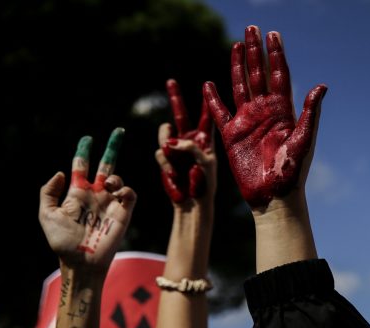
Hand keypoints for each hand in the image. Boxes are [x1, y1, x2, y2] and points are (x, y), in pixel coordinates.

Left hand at [38, 131, 134, 270]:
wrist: (81, 260)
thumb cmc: (62, 241)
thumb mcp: (47, 214)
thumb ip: (49, 191)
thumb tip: (62, 172)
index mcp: (76, 193)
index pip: (82, 167)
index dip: (84, 151)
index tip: (88, 138)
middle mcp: (95, 195)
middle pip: (105, 165)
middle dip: (112, 148)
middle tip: (118, 131)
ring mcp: (110, 203)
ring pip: (117, 179)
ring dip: (114, 176)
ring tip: (107, 183)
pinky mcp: (124, 213)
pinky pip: (129, 194)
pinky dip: (125, 189)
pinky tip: (116, 193)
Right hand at [157, 79, 215, 204]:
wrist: (192, 203)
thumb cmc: (205, 184)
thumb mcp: (204, 162)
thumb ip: (190, 147)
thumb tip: (169, 142)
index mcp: (206, 140)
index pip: (207, 117)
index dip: (207, 102)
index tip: (208, 84)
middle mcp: (190, 140)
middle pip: (181, 114)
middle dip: (176, 97)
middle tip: (171, 81)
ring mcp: (176, 148)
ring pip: (165, 132)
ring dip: (167, 140)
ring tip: (174, 154)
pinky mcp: (165, 157)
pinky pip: (161, 151)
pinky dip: (167, 163)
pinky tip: (174, 175)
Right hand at [203, 26, 325, 208]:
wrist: (275, 196)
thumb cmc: (293, 172)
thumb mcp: (305, 139)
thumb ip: (310, 111)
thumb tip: (322, 85)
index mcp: (284, 111)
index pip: (279, 75)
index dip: (276, 55)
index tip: (274, 34)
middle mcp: (265, 112)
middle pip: (259, 74)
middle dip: (256, 51)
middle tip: (253, 27)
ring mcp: (248, 122)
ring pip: (241, 86)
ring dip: (239, 65)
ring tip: (237, 44)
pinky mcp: (231, 135)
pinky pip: (220, 112)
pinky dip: (214, 98)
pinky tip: (210, 83)